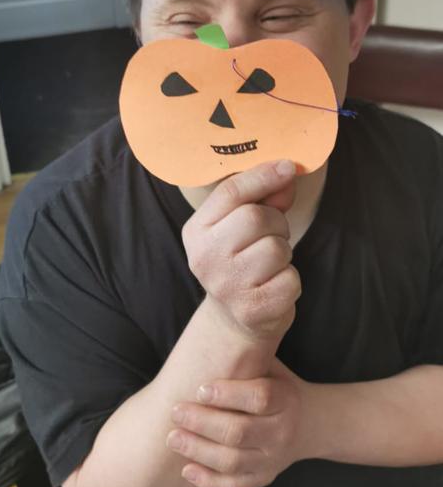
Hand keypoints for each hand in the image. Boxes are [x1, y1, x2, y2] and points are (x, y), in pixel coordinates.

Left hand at [166, 365, 310, 486]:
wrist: (309, 423)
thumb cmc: (276, 385)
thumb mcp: (270, 365)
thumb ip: (248, 353)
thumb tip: (215, 326)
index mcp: (286, 398)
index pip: (259, 398)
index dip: (228, 394)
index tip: (200, 388)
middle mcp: (282, 432)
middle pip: (239, 432)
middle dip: (202, 422)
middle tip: (175, 412)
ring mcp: (273, 459)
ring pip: (232, 461)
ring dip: (198, 450)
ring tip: (173, 438)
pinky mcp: (263, 478)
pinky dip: (208, 481)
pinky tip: (186, 469)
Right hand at [182, 161, 301, 338]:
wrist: (234, 320)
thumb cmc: (242, 261)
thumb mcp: (242, 226)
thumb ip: (263, 197)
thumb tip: (286, 173)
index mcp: (196, 231)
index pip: (230, 192)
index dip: (263, 175)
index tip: (288, 166)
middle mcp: (204, 258)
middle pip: (255, 217)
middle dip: (276, 222)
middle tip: (272, 236)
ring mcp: (226, 286)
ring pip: (276, 248)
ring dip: (284, 253)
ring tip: (270, 264)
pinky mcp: (252, 309)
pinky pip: (290, 278)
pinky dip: (290, 280)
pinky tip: (274, 286)